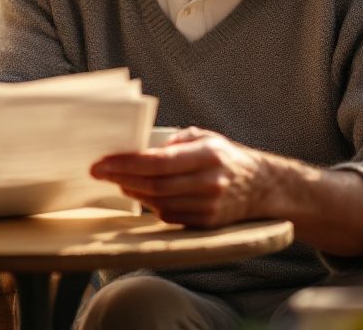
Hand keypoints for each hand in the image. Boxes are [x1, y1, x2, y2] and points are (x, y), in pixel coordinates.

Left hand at [89, 128, 274, 227]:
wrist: (262, 188)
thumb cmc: (227, 157)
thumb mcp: (206, 137)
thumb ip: (177, 140)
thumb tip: (146, 147)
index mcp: (208, 156)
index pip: (159, 162)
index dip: (127, 163)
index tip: (103, 162)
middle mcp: (209, 183)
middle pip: (155, 185)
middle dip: (121, 178)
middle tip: (100, 172)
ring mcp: (209, 207)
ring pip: (159, 203)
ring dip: (133, 192)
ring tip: (118, 181)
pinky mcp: (206, 224)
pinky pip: (170, 216)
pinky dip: (151, 205)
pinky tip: (142, 194)